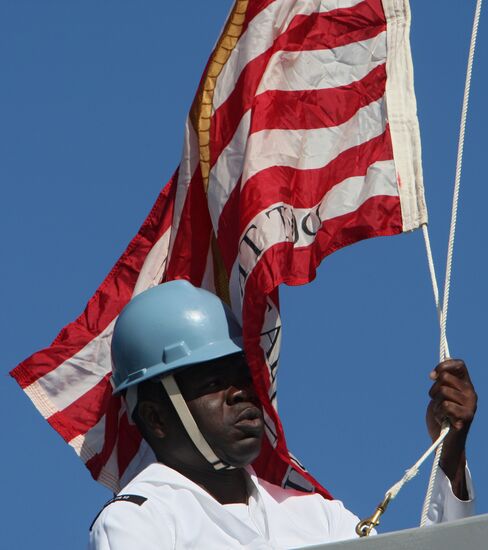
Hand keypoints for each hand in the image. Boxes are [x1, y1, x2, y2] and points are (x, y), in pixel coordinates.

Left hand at [426, 359, 476, 499]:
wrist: (445, 442)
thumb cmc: (441, 417)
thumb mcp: (440, 395)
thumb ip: (442, 382)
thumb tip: (439, 367)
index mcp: (465, 385)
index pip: (459, 364)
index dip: (444, 366)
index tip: (432, 376)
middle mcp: (471, 392)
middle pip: (445, 377)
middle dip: (434, 389)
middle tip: (436, 401)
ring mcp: (470, 405)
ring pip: (443, 391)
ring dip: (436, 404)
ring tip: (441, 413)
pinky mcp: (467, 417)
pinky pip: (445, 405)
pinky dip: (439, 413)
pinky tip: (443, 420)